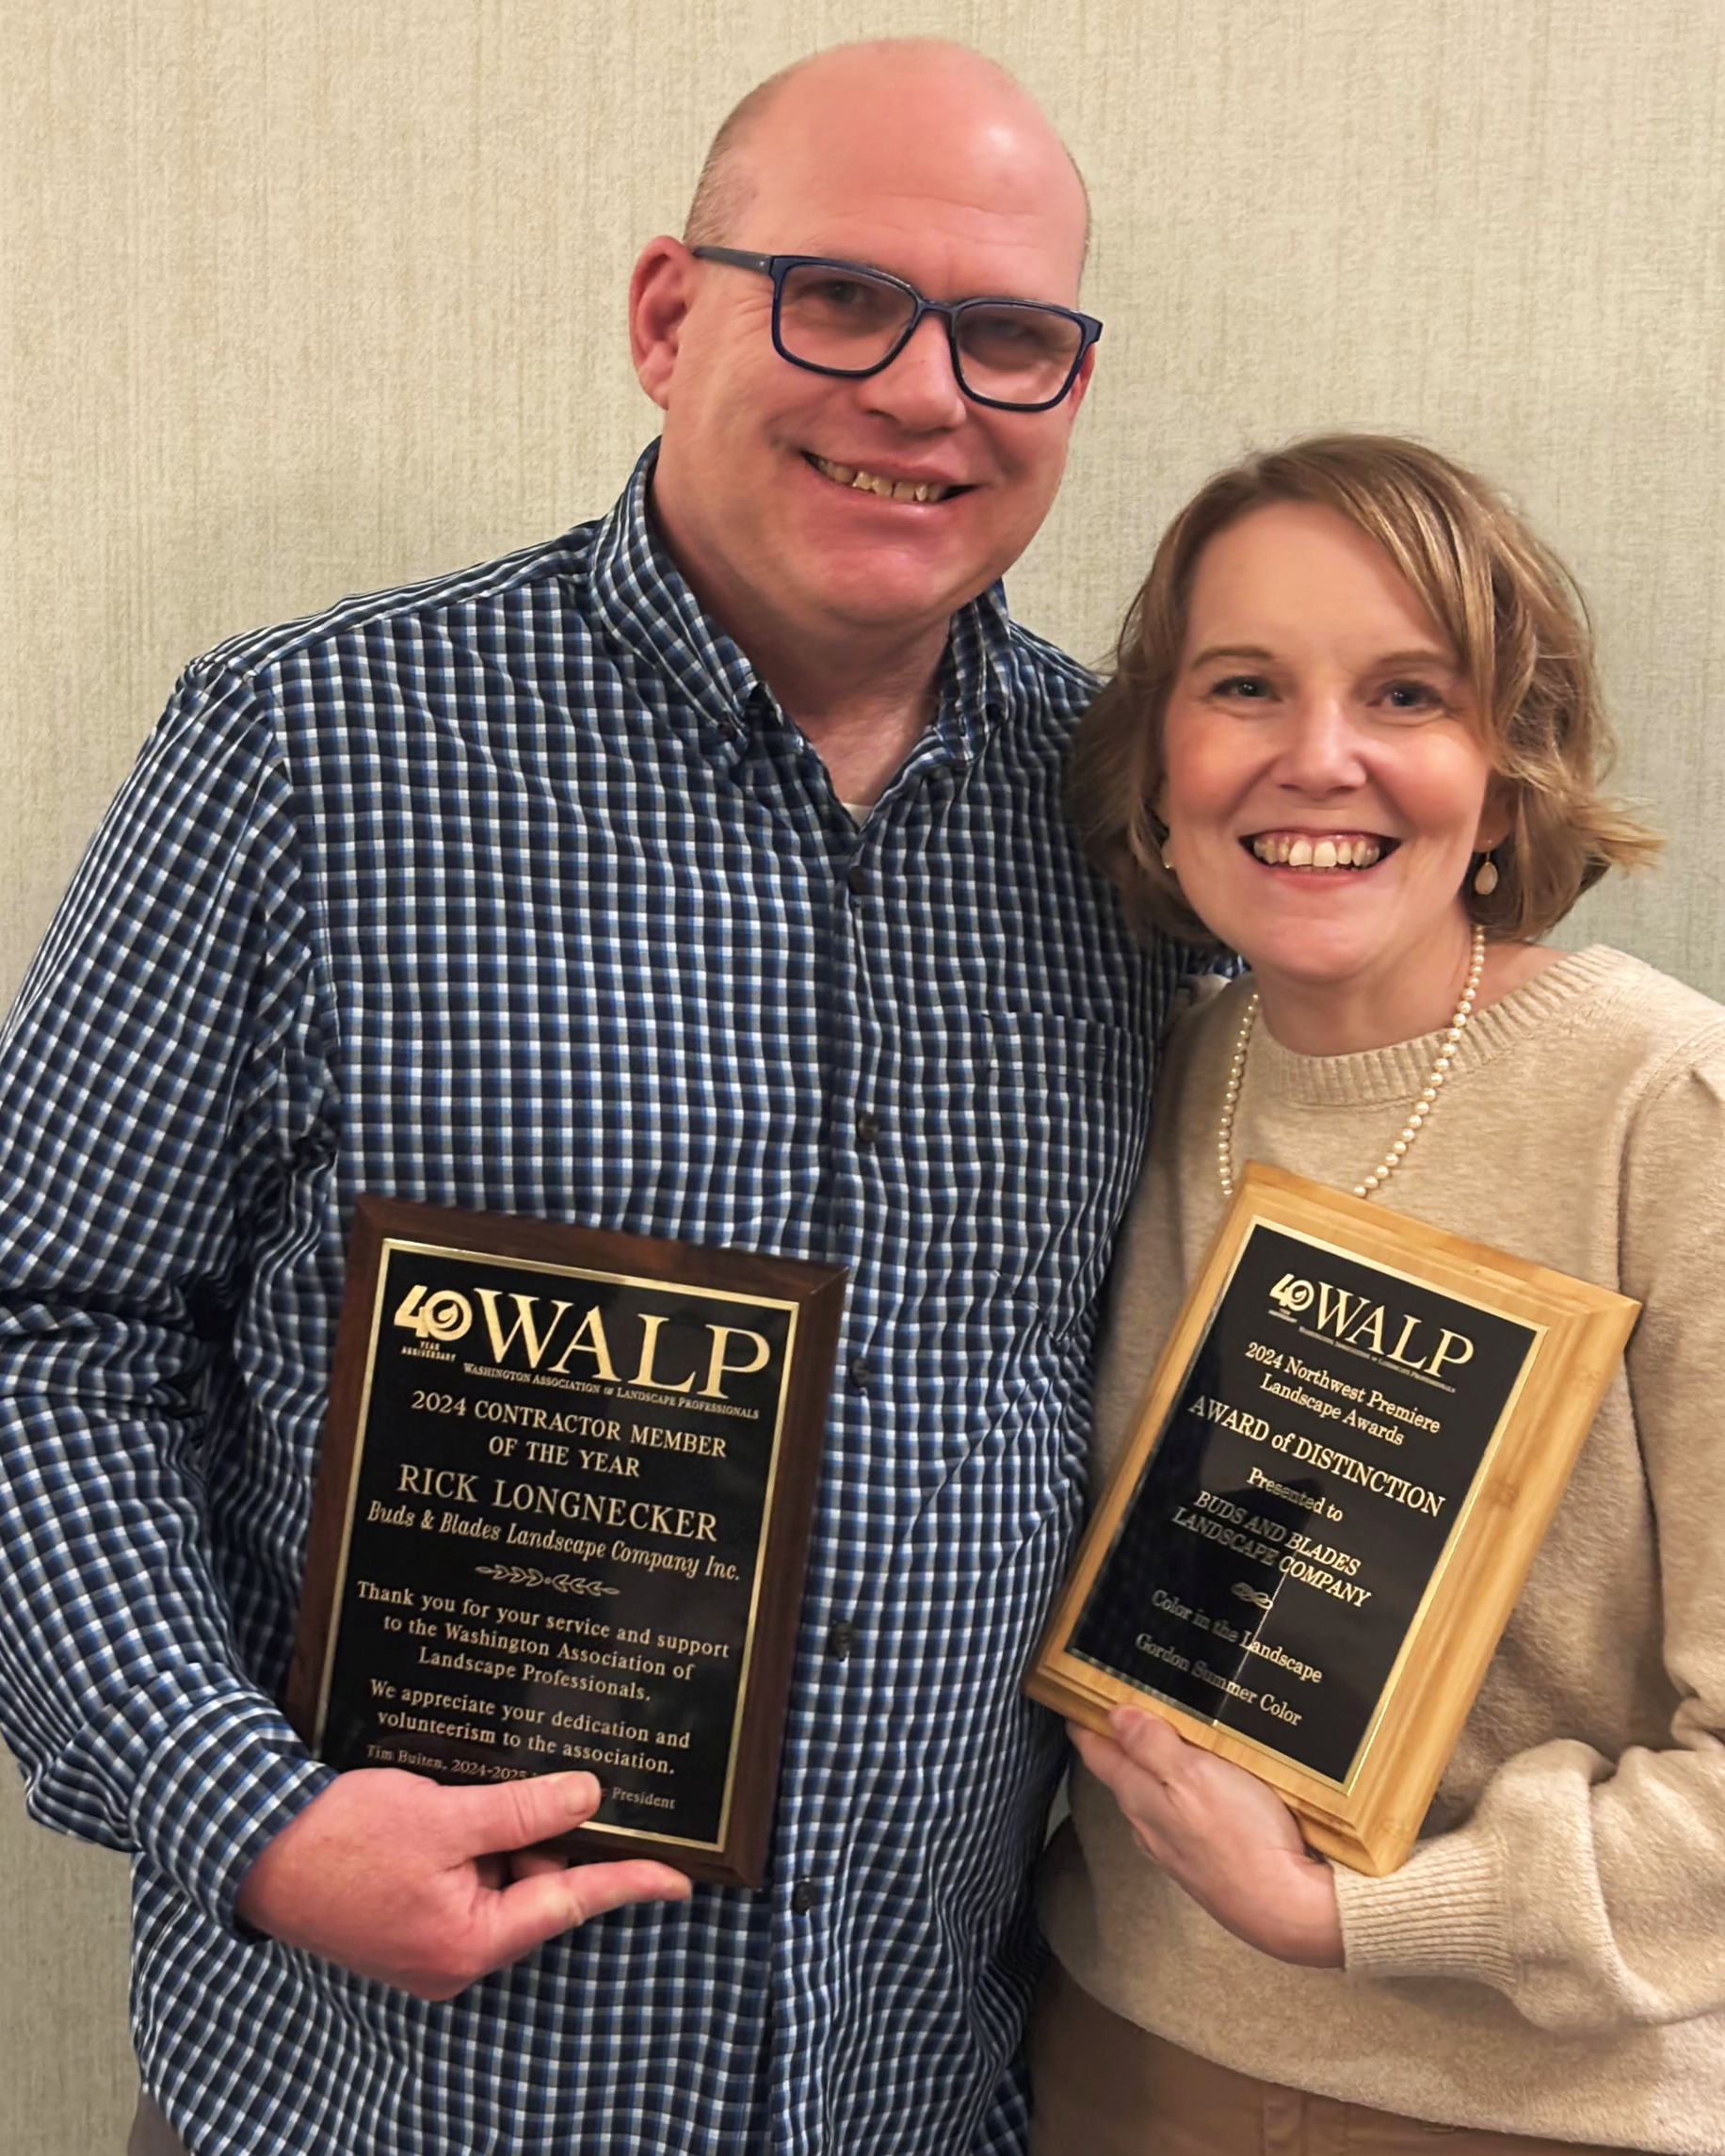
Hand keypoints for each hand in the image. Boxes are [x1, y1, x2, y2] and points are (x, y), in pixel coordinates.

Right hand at [234, 1768, 690, 1997]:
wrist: (251, 1846)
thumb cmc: (340, 1839)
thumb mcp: (444, 1815)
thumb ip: (522, 1810)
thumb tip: (589, 1798)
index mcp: (466, 1944)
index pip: (569, 1903)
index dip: (628, 1883)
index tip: (681, 1880)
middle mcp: (452, 1954)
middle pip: (533, 1887)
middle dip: (545, 1833)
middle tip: (554, 1778)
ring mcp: (427, 1939)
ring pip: (499, 1875)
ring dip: (502, 1830)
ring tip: (468, 1791)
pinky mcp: (407, 1916)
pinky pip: (465, 1874)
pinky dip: (474, 1837)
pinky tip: (456, 1800)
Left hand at [1071, 1708, 1342, 1967]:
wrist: (1287, 1909)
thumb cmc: (1243, 1838)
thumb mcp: (1194, 1775)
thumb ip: (1152, 1745)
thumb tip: (1115, 1716)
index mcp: (1140, 1798)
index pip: (1099, 1755)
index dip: (1086, 1725)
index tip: (1076, 1702)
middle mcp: (1149, 1827)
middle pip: (1124, 1777)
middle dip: (1120, 1745)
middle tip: (1122, 1711)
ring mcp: (1175, 1851)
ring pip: (1152, 1801)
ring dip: (1152, 1772)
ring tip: (1163, 1745)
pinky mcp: (1204, 1865)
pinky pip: (1181, 1821)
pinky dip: (1182, 1798)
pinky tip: (1200, 1793)